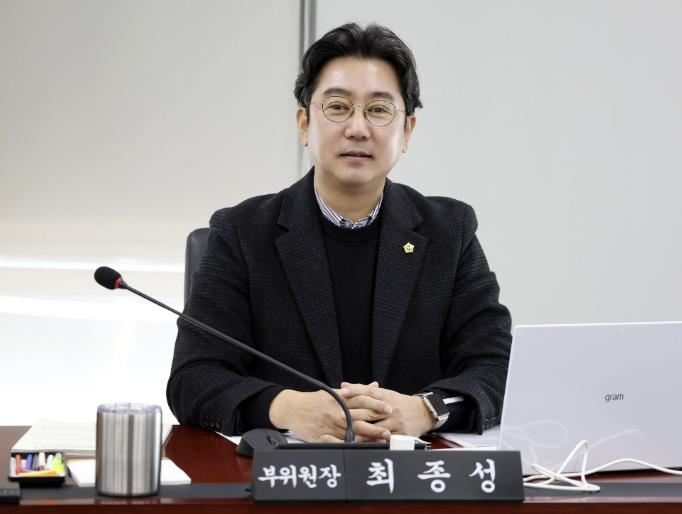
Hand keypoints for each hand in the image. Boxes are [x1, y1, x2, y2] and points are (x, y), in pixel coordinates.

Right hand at [268, 388, 392, 442]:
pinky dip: (345, 446)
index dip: (376, 405)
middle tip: (389, 429)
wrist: (291, 407)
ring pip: (349, 432)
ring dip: (366, 438)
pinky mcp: (320, 436)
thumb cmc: (315, 400)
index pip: (361, 401)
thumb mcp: (334, 392)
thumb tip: (375, 386)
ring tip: (380, 441)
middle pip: (358, 418)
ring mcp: (328, 425)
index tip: (389, 408)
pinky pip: (334, 443)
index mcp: (339, 399)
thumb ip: (356, 391)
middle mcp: (335, 412)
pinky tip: (356, 450)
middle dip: (375, 425)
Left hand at [341, 382, 434, 440]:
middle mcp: (390, 408)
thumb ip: (364, 390)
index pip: (369, 391)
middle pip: (371, 411)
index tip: (342, 391)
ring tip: (349, 435)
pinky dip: (376, 442)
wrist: (422, 412)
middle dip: (355, 413)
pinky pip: (387, 440)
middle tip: (339, 415)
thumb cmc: (399, 403)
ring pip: (378, 428)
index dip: (355, 391)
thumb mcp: (384, 394)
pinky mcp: (401, 434)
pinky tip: (366, 445)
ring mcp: (396, 422)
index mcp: (386, 396)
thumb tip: (344, 385)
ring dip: (363, 432)